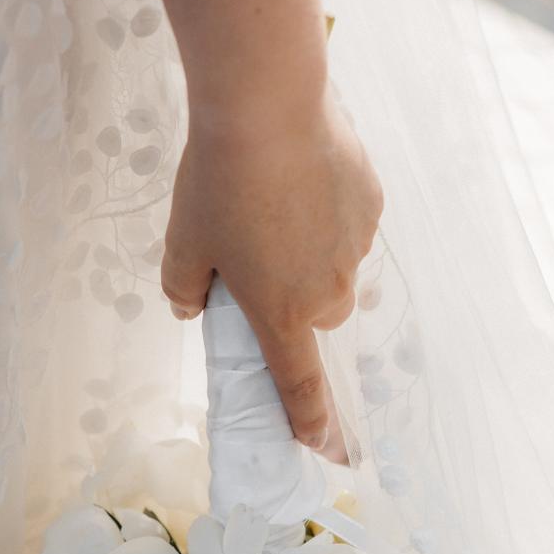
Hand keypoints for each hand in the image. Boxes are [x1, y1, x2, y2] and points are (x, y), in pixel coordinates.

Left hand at [161, 86, 383, 459]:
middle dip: (296, 300)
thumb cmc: (218, 181)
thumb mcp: (181, 243)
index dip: (312, 423)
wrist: (268, 105)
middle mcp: (326, 292)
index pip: (300, 386)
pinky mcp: (371, 205)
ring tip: (277, 199)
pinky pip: (350, 222)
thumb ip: (183, 290)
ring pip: (336, 267)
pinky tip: (303, 173)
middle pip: (318, 318)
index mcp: (280, 314)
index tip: (326, 448)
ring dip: (312, 251)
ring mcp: (354, 248)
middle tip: (259, 254)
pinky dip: (330, 210)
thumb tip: (190, 307)